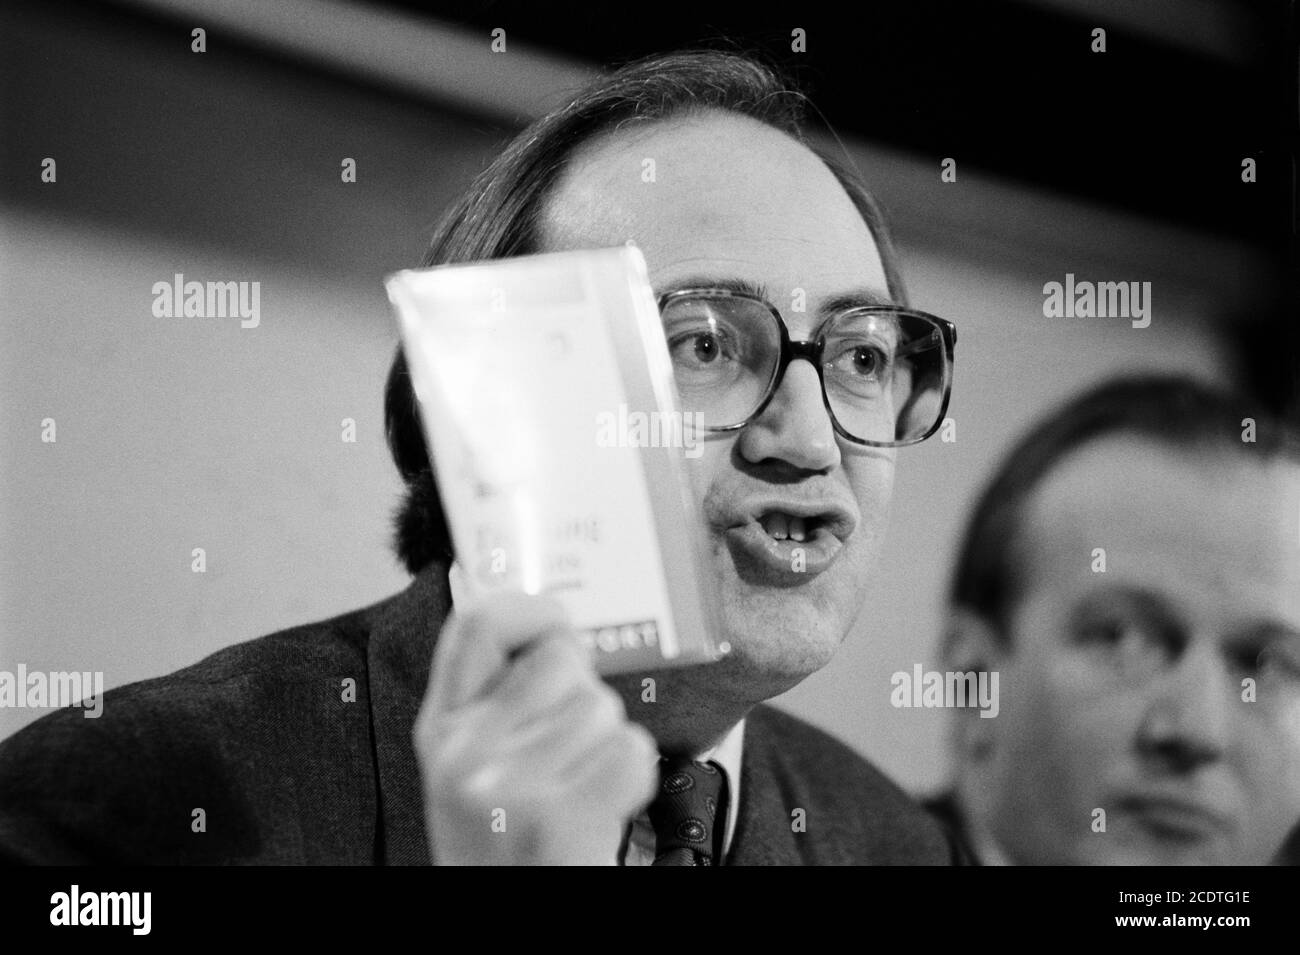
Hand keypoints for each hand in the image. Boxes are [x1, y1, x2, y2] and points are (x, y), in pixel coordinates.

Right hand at [415, 592, 658, 864]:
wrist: (502, 919)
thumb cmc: (502, 837)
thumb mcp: (470, 759)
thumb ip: (497, 693)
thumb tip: (556, 628)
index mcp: (441, 727)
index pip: (479, 622)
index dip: (532, 611)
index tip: (554, 629)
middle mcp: (466, 752)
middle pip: (563, 659)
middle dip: (582, 693)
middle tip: (568, 745)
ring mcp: (512, 786)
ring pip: (602, 706)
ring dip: (606, 740)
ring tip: (578, 782)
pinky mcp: (560, 820)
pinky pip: (630, 750)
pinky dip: (633, 776)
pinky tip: (602, 801)